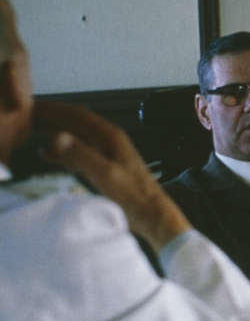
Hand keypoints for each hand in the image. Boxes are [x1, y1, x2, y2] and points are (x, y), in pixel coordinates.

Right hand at [34, 100, 190, 251]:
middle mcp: (109, 141)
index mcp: (110, 137)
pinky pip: (78, 153)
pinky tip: (48, 155)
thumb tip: (57, 136)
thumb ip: (81, 155)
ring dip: (54, 133)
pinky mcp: (105, 168)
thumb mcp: (105, 174)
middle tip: (26, 117)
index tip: (32, 106)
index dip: (54, 109)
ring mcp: (107, 154)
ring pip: (75, 138)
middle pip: (75, 123)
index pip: (77, 115)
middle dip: (50, 118)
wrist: (152, 214)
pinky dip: (61, 151)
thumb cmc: (134, 196)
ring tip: (31, 132)